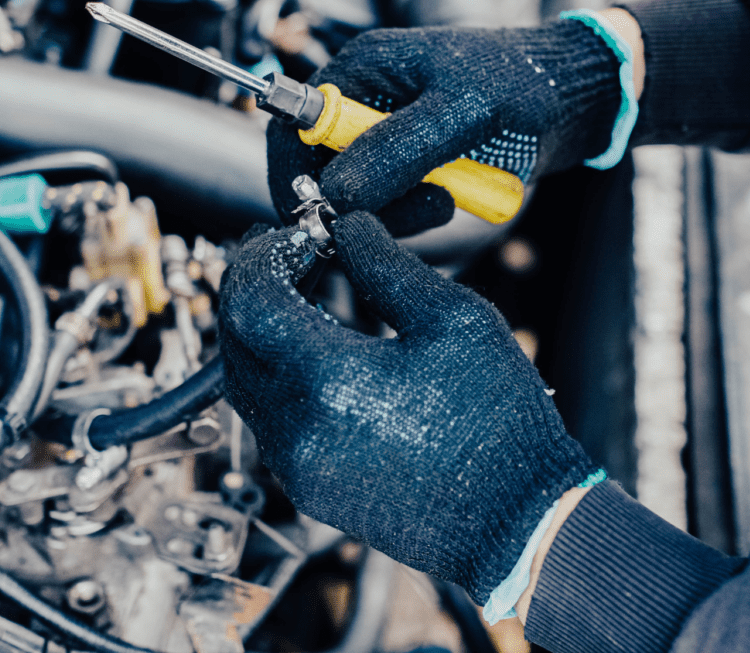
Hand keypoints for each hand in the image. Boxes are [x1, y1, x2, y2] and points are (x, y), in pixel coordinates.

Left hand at [218, 212, 597, 601]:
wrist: (515, 521)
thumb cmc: (497, 424)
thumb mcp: (454, 320)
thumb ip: (387, 265)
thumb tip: (349, 228)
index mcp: (330, 381)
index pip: (251, 300)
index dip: (259, 257)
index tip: (284, 235)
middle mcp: (297, 429)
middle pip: (234, 339)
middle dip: (252, 289)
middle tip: (285, 256)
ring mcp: (297, 466)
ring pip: (244, 381)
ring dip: (261, 333)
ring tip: (302, 298)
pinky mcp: (308, 488)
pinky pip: (268, 420)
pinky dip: (278, 376)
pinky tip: (317, 354)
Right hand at [267, 19, 623, 236]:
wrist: (576, 101)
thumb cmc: (525, 87)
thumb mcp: (461, 114)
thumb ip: (396, 152)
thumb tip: (335, 193)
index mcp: (362, 69)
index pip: (294, 125)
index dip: (295, 174)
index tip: (316, 215)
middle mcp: (367, 102)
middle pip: (323, 169)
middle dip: (358, 202)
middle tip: (412, 208)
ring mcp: (389, 137)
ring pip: (358, 197)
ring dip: (398, 212)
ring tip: (447, 195)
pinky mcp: (413, 166)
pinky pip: (393, 207)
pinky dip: (418, 214)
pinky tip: (453, 196)